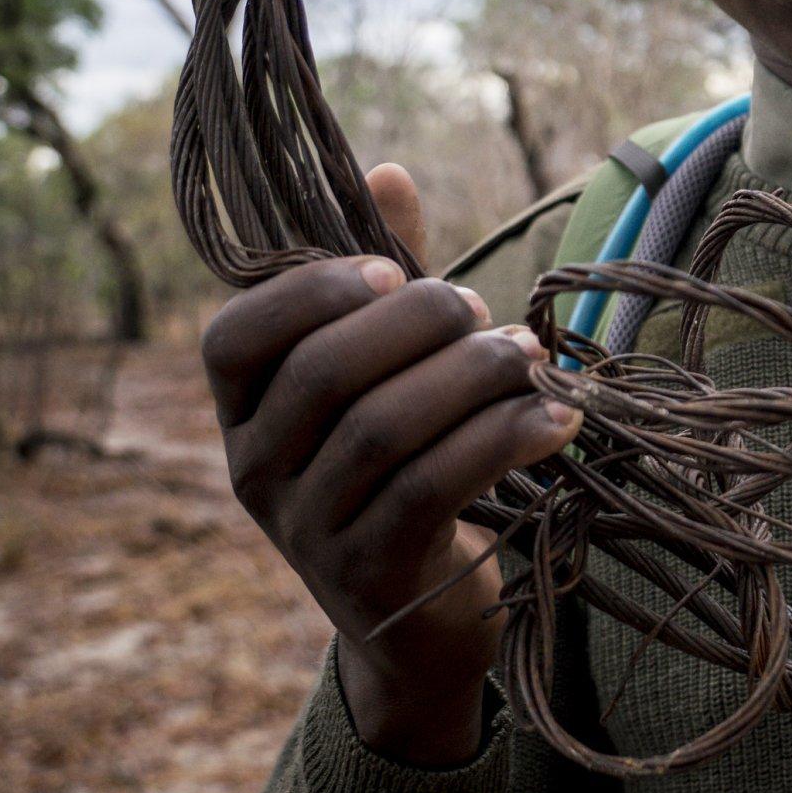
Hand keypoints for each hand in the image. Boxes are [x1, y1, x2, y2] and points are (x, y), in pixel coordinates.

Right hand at [199, 163, 581, 764]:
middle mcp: (253, 472)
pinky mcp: (373, 575)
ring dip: (474, 377)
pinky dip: (505, 438)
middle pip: (324, 373)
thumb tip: (387, 170)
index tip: (393, 273)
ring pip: (383, 430)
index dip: (311, 290)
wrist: (420, 622)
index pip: (233, 336)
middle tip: (485, 314)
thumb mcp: (389, 370)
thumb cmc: (408, 464)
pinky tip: (559, 416)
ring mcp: (307, 531)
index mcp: (242, 413)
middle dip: (419, 326)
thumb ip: (383, 280)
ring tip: (531, 357)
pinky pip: (435, 489)